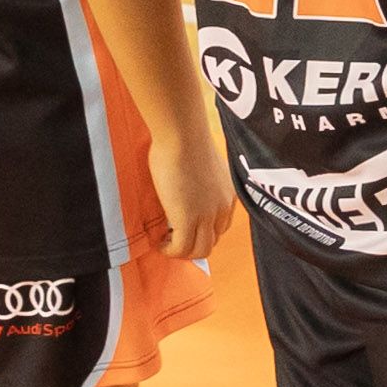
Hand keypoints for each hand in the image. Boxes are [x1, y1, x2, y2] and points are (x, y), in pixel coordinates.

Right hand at [149, 100, 240, 265]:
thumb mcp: (202, 167)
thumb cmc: (186, 141)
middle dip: (192, 244)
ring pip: (200, 251)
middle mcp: (223, 207)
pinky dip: (169, 250)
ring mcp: (208, 215)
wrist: (182, 135)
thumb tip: (186, 191)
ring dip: (180, 251)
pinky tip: (158, 241)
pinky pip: (181, 249)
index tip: (184, 229)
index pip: (221, 226)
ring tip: (164, 242)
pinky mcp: (189, 219)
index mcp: (228, 194)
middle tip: (171, 239)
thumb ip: (201, 183)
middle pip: (212, 241)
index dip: (202, 232)